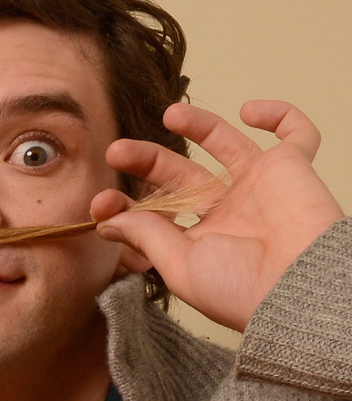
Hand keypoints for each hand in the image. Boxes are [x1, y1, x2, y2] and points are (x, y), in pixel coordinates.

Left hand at [91, 101, 342, 331]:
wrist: (297, 286)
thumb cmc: (240, 289)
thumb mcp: (180, 265)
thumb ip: (147, 237)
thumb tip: (109, 221)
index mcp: (201, 239)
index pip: (158, 213)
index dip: (128, 205)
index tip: (102, 203)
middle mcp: (229, 210)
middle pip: (183, 176)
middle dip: (148, 161)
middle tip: (116, 151)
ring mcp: (259, 186)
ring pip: (228, 144)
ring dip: (199, 126)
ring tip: (170, 113)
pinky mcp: (292, 167)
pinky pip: (295, 133)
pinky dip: (279, 114)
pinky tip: (249, 111)